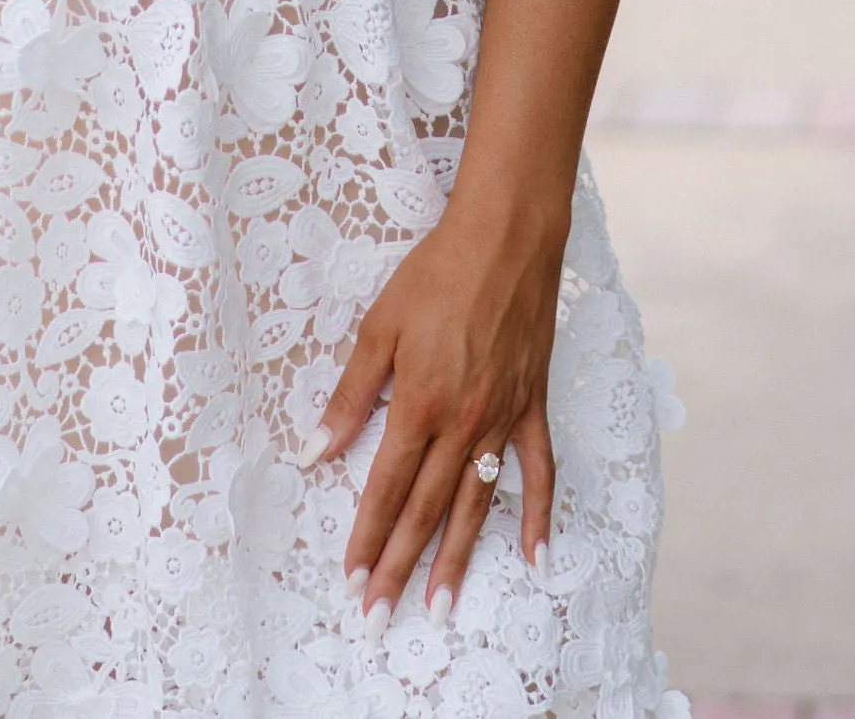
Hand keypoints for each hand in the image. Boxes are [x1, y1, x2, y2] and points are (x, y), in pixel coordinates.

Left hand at [304, 203, 558, 623]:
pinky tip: (533, 556)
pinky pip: (538, 471)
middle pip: (426, 509)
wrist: (506, 238)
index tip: (353, 580)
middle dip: (401, 567)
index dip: (368, 538)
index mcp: (420, 404)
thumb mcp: (379, 328)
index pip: (386, 488)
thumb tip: (316, 451)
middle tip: (381, 617)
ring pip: (476, 505)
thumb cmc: (435, 274)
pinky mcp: (532, 406)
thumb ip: (351, 396)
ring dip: (456, 559)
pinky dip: (538, 515)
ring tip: (441, 607)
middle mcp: (463, 423)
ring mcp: (503, 419)